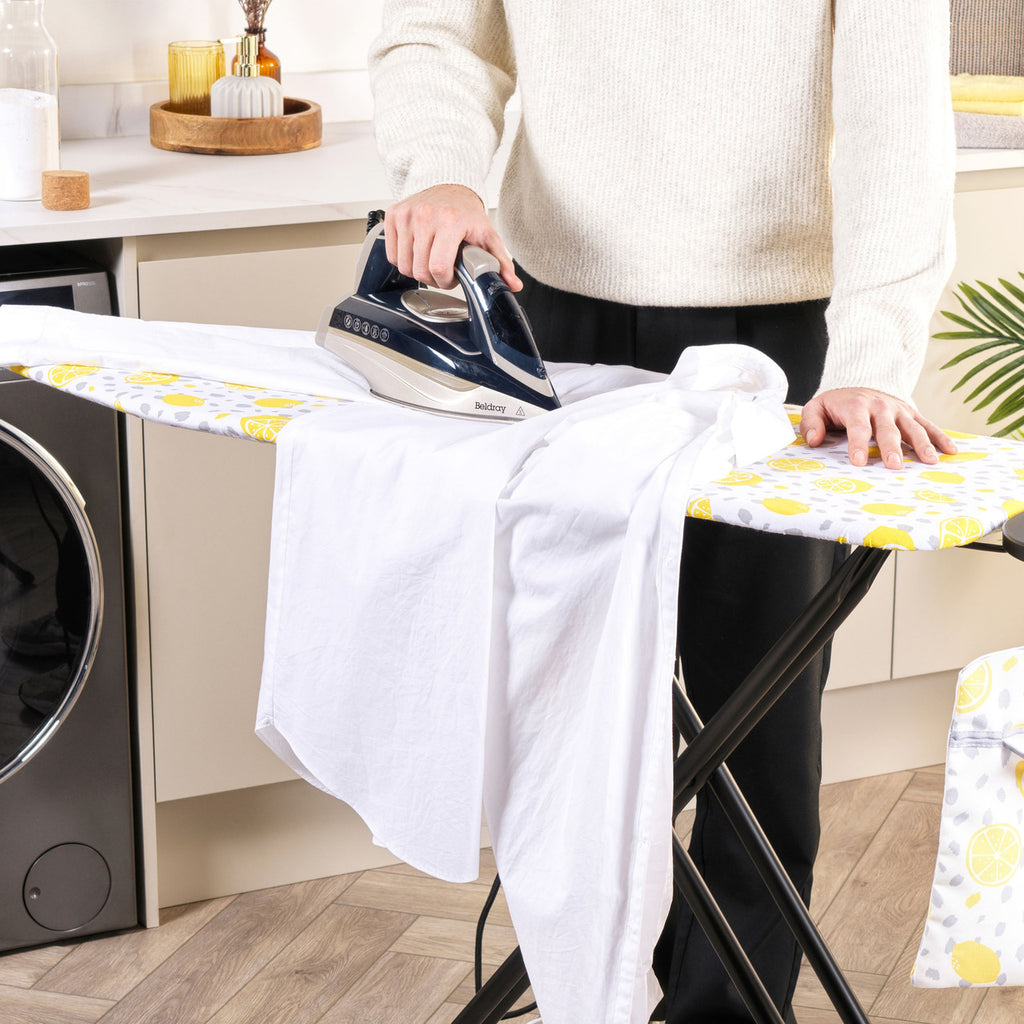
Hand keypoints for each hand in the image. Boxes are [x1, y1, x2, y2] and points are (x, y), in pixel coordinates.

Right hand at [383, 184, 521, 291]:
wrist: (450, 187)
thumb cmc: (466, 213)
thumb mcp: (488, 236)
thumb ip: (501, 263)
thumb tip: (513, 284)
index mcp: (450, 221)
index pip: (438, 267)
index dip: (444, 281)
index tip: (451, 278)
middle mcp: (425, 215)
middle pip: (420, 270)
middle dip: (433, 278)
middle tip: (443, 270)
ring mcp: (406, 214)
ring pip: (404, 265)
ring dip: (417, 271)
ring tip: (431, 261)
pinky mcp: (393, 215)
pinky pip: (392, 254)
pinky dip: (404, 260)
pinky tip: (418, 253)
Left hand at [800, 387, 957, 469]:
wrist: (860, 382)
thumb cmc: (837, 403)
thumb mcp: (817, 407)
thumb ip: (811, 422)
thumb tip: (814, 440)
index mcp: (856, 405)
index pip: (858, 426)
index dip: (858, 443)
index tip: (859, 461)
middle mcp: (880, 407)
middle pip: (888, 429)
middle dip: (892, 448)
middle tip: (894, 466)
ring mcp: (899, 410)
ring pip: (913, 427)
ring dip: (923, 444)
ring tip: (930, 461)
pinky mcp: (912, 413)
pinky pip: (928, 425)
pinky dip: (941, 437)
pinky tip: (951, 451)